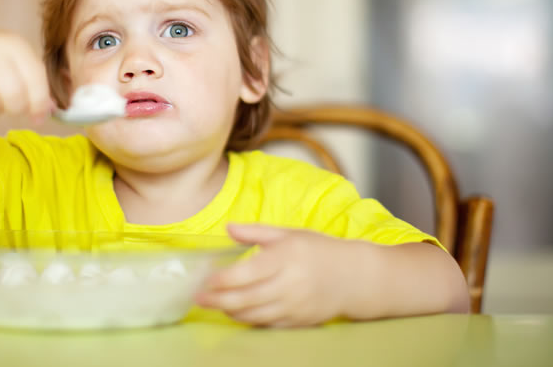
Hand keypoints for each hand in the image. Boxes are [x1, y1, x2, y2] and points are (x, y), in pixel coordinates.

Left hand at [196, 223, 364, 327]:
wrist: (354, 277)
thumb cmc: (317, 250)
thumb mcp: (288, 233)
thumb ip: (256, 232)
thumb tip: (228, 228)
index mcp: (285, 258)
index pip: (246, 273)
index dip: (222, 278)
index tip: (205, 278)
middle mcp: (289, 285)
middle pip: (245, 298)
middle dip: (217, 299)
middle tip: (198, 297)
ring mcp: (294, 306)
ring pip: (253, 315)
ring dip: (230, 310)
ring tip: (214, 303)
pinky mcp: (298, 322)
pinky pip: (267, 324)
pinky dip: (248, 319)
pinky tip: (236, 311)